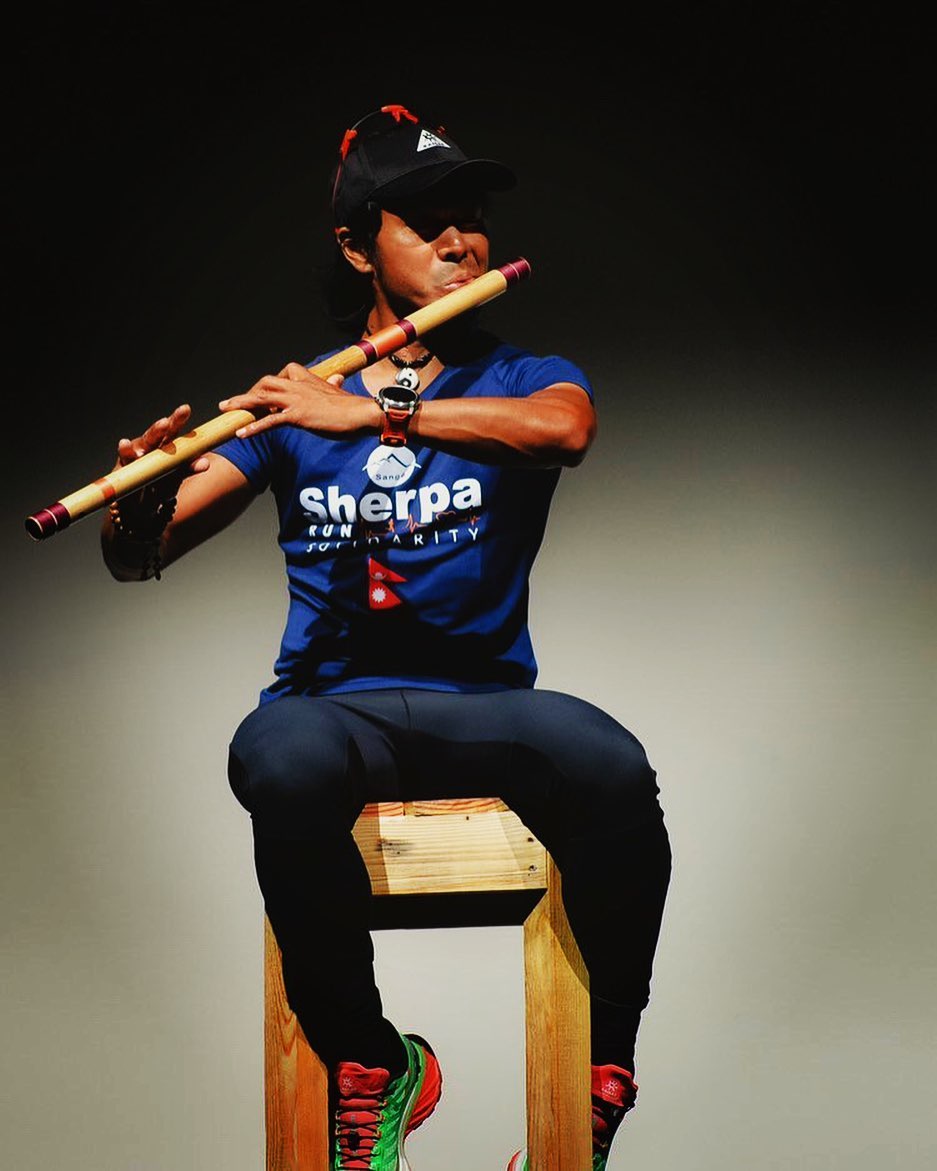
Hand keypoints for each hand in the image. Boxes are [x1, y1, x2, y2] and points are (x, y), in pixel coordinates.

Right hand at [114, 403, 208, 520]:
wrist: (142, 507)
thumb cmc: (160, 485)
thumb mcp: (177, 476)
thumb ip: (190, 468)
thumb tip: (206, 463)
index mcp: (165, 446)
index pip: (173, 430)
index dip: (178, 419)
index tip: (185, 409)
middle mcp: (150, 446)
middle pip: (156, 434)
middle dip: (161, 427)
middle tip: (167, 422)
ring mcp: (135, 455)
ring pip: (141, 444)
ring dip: (146, 440)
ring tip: (154, 435)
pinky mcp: (123, 466)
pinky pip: (124, 458)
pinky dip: (125, 450)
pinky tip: (125, 444)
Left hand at [218, 363, 380, 439]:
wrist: (361, 413)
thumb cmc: (351, 406)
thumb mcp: (338, 391)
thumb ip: (332, 384)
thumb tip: (337, 379)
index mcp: (306, 379)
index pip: (278, 377)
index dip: (266, 387)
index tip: (261, 397)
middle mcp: (297, 386)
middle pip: (264, 384)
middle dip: (248, 393)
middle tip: (234, 403)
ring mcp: (296, 400)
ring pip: (262, 398)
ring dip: (242, 404)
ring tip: (226, 410)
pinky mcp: (298, 415)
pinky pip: (271, 421)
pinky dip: (255, 427)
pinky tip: (243, 433)